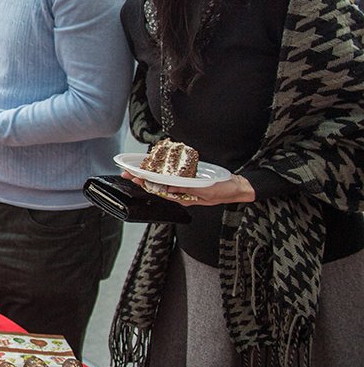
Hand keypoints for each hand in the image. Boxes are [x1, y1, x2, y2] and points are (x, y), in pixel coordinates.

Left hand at [121, 171, 255, 205]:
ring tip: (135, 171)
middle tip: (127, 173)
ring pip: (164, 182)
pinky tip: (156, 169)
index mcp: (184, 197)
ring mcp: (186, 187)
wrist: (239, 187)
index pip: (160, 191)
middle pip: (158, 186)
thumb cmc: (225, 190)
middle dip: (142, 179)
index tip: (134, 178)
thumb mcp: (206, 191)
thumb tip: (168, 188)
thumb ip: (188, 189)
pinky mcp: (191, 181)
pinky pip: (174, 177)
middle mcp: (182, 193)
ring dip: (150, 176)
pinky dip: (164, 173)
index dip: (146, 184)